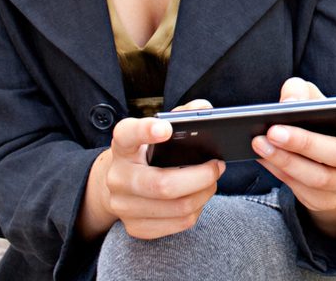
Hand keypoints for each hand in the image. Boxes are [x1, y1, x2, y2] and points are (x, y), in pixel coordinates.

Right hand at [79, 102, 224, 241]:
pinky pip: (177, 224)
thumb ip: (182, 114)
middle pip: (162, 184)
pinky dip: (196, 210)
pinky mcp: (135, 226)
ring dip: (203, 193)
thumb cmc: (149, 149)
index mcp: (123, 144)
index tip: (166, 129)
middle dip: (200, 176)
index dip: (146, 131)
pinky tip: (199, 196)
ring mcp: (123, 205)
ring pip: (176, 207)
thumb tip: (204, 109)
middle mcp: (118, 176)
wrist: (122, 181)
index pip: (128, 134)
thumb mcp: (159, 128)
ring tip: (212, 180)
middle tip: (217, 165)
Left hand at [252, 77, 335, 238]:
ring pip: (320, 177)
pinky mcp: (330, 201)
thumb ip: (300, 91)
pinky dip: (280, 172)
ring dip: (286, 160)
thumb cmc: (321, 123)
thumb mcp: (312, 100)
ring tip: (260, 143)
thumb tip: (289, 102)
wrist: (324, 167)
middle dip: (305, 142)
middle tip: (274, 129)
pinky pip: (303, 189)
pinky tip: (263, 157)